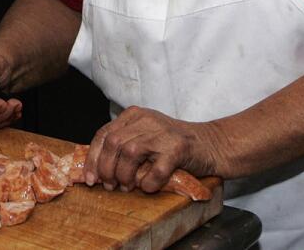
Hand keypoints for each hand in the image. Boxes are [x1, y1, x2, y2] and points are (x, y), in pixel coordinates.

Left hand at [84, 106, 227, 192]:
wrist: (213, 145)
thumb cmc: (175, 146)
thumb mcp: (145, 137)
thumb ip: (123, 145)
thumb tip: (96, 170)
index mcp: (134, 115)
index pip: (104, 134)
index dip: (94, 158)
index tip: (90, 178)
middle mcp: (147, 120)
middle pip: (113, 143)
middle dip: (106, 169)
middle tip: (109, 186)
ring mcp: (163, 133)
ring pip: (130, 153)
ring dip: (124, 175)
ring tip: (128, 187)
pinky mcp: (178, 148)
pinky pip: (156, 170)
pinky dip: (149, 183)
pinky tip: (149, 187)